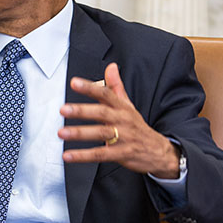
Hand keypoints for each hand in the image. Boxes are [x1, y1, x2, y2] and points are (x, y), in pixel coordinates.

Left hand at [58, 62, 179, 177]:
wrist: (160, 151)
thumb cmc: (137, 127)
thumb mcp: (128, 106)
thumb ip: (116, 87)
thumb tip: (110, 67)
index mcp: (122, 107)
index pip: (106, 94)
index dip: (90, 87)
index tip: (74, 82)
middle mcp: (123, 120)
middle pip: (102, 113)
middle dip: (81, 110)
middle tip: (63, 109)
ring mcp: (124, 137)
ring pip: (101, 133)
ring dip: (80, 133)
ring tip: (62, 132)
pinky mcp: (123, 154)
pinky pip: (101, 154)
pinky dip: (83, 156)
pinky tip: (68, 155)